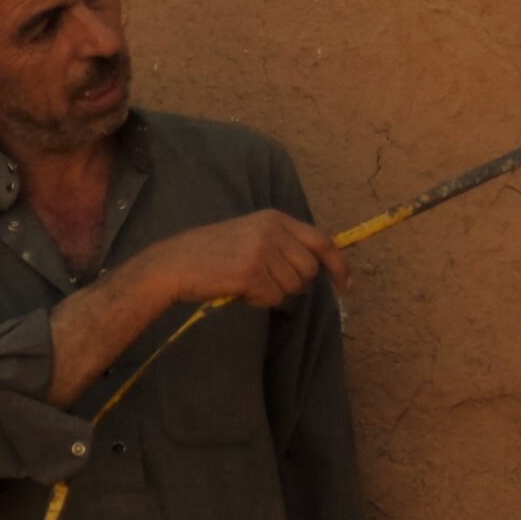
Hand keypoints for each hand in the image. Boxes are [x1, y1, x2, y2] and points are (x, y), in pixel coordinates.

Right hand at [141, 209, 350, 309]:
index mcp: (274, 218)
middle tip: (265, 284)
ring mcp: (263, 252)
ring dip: (273, 293)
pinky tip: (238, 291)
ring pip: (293, 286)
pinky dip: (258, 301)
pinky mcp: (252, 273)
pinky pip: (273, 298)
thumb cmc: (207, 253)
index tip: (347, 284)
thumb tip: (312, 266)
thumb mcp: (248, 234)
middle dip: (293, 283)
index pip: (322, 240)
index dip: (339, 264)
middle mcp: (273, 231)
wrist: (173, 264)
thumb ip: (279, 242)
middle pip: (309, 269)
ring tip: (246, 284)